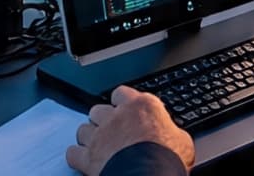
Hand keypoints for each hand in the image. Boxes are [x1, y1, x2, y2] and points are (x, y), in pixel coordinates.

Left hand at [66, 86, 193, 175]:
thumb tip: (175, 137)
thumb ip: (170, 131)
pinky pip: (73, 152)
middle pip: (98, 109)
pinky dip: (76, 156)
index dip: (120, 103)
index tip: (123, 111)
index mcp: (141, 106)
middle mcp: (117, 116)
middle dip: (101, 120)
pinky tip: (82, 161)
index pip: (121, 93)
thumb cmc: (167, 158)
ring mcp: (100, 136)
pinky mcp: (88, 157)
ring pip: (83, 129)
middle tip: (109, 132)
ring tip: (95, 147)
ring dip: (88, 137)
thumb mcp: (181, 140)